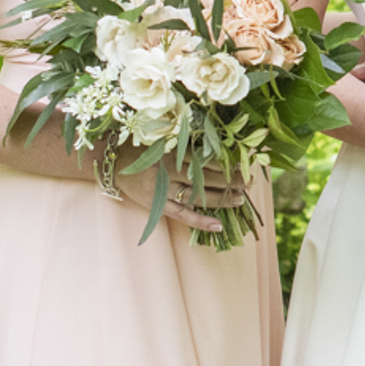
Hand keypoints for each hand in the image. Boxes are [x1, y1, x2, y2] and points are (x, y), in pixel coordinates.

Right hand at [116, 152, 244, 234]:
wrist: (114, 163)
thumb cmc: (144, 147)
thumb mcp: (165, 139)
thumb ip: (188, 144)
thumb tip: (220, 146)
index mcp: (171, 151)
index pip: (205, 159)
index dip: (226, 162)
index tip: (244, 162)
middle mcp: (168, 171)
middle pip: (205, 178)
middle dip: (229, 180)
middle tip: (249, 181)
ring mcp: (162, 191)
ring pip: (197, 197)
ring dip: (221, 199)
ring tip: (240, 199)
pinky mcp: (157, 206)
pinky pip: (182, 215)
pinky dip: (200, 221)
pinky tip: (218, 226)